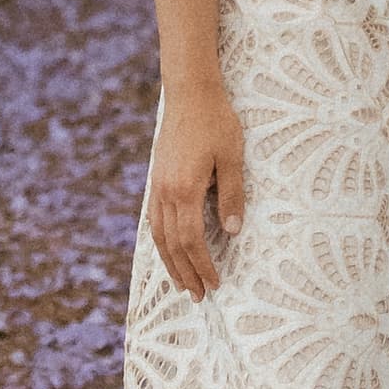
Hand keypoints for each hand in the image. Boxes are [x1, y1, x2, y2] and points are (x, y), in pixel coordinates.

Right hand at [145, 80, 246, 297]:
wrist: (189, 93)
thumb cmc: (216, 122)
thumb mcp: (232, 157)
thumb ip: (232, 195)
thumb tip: (233, 231)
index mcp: (184, 190)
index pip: (191, 240)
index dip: (202, 265)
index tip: (215, 283)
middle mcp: (165, 193)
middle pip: (172, 245)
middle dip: (186, 273)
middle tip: (199, 296)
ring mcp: (157, 187)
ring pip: (159, 236)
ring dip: (171, 263)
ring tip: (183, 284)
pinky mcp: (156, 180)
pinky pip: (154, 220)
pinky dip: (161, 242)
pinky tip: (169, 250)